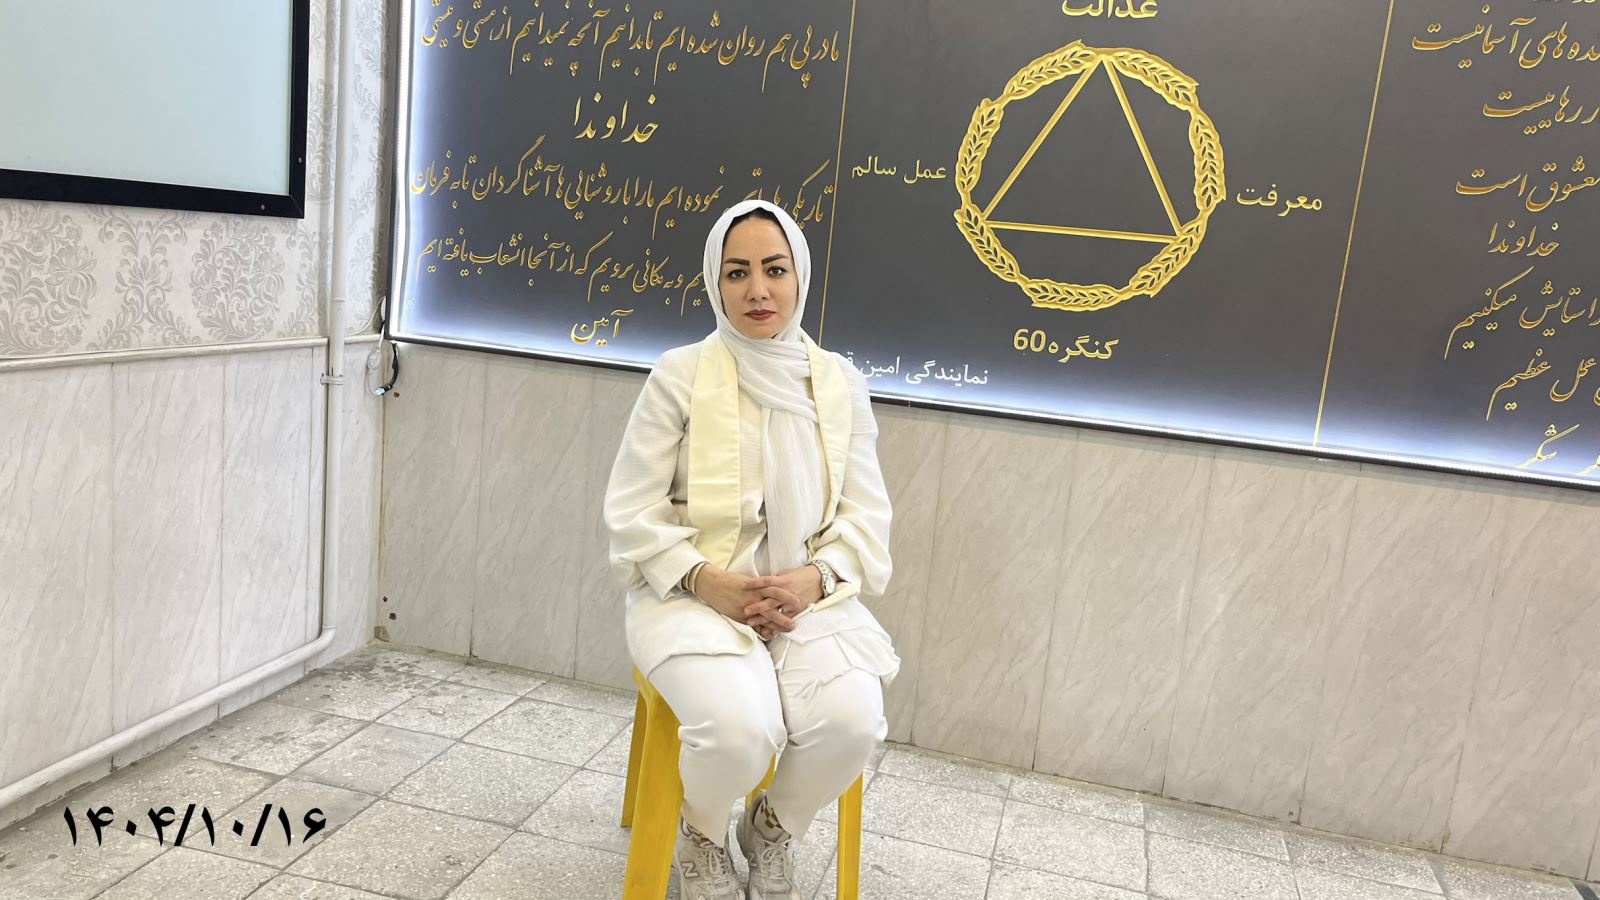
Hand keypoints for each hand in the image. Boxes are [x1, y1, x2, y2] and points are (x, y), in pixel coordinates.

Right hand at [693, 565, 821, 638]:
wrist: (713, 584)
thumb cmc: (731, 581)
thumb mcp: (748, 581)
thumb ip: (760, 587)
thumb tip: (772, 591)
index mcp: (758, 586)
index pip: (777, 591)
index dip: (788, 597)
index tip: (798, 602)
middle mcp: (755, 596)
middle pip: (775, 605)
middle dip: (787, 612)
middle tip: (798, 617)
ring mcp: (748, 607)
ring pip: (767, 616)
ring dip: (779, 623)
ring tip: (789, 627)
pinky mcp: (741, 615)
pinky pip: (754, 625)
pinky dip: (762, 630)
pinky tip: (769, 635)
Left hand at [740, 566, 823, 638]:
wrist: (819, 580)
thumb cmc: (801, 575)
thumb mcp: (785, 574)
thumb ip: (774, 581)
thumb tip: (762, 586)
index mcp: (783, 581)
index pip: (766, 581)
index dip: (754, 583)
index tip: (742, 585)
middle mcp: (786, 592)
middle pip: (769, 600)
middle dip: (756, 606)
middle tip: (745, 610)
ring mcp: (792, 603)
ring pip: (775, 612)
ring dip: (762, 618)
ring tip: (751, 622)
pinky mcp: (797, 610)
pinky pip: (785, 619)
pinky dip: (775, 625)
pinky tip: (766, 629)